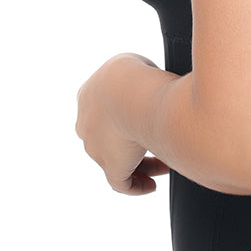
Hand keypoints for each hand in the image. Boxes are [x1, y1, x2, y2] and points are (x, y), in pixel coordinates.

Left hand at [75, 52, 172, 195]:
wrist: (127, 91)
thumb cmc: (134, 75)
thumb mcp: (136, 64)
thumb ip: (140, 77)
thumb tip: (154, 86)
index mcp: (88, 98)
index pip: (104, 114)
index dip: (128, 119)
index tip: (146, 121)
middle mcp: (87, 126)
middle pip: (110, 141)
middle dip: (134, 144)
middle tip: (158, 144)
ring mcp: (97, 149)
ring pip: (118, 163)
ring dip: (141, 166)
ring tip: (164, 166)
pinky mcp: (111, 167)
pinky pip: (121, 183)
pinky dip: (137, 186)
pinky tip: (152, 186)